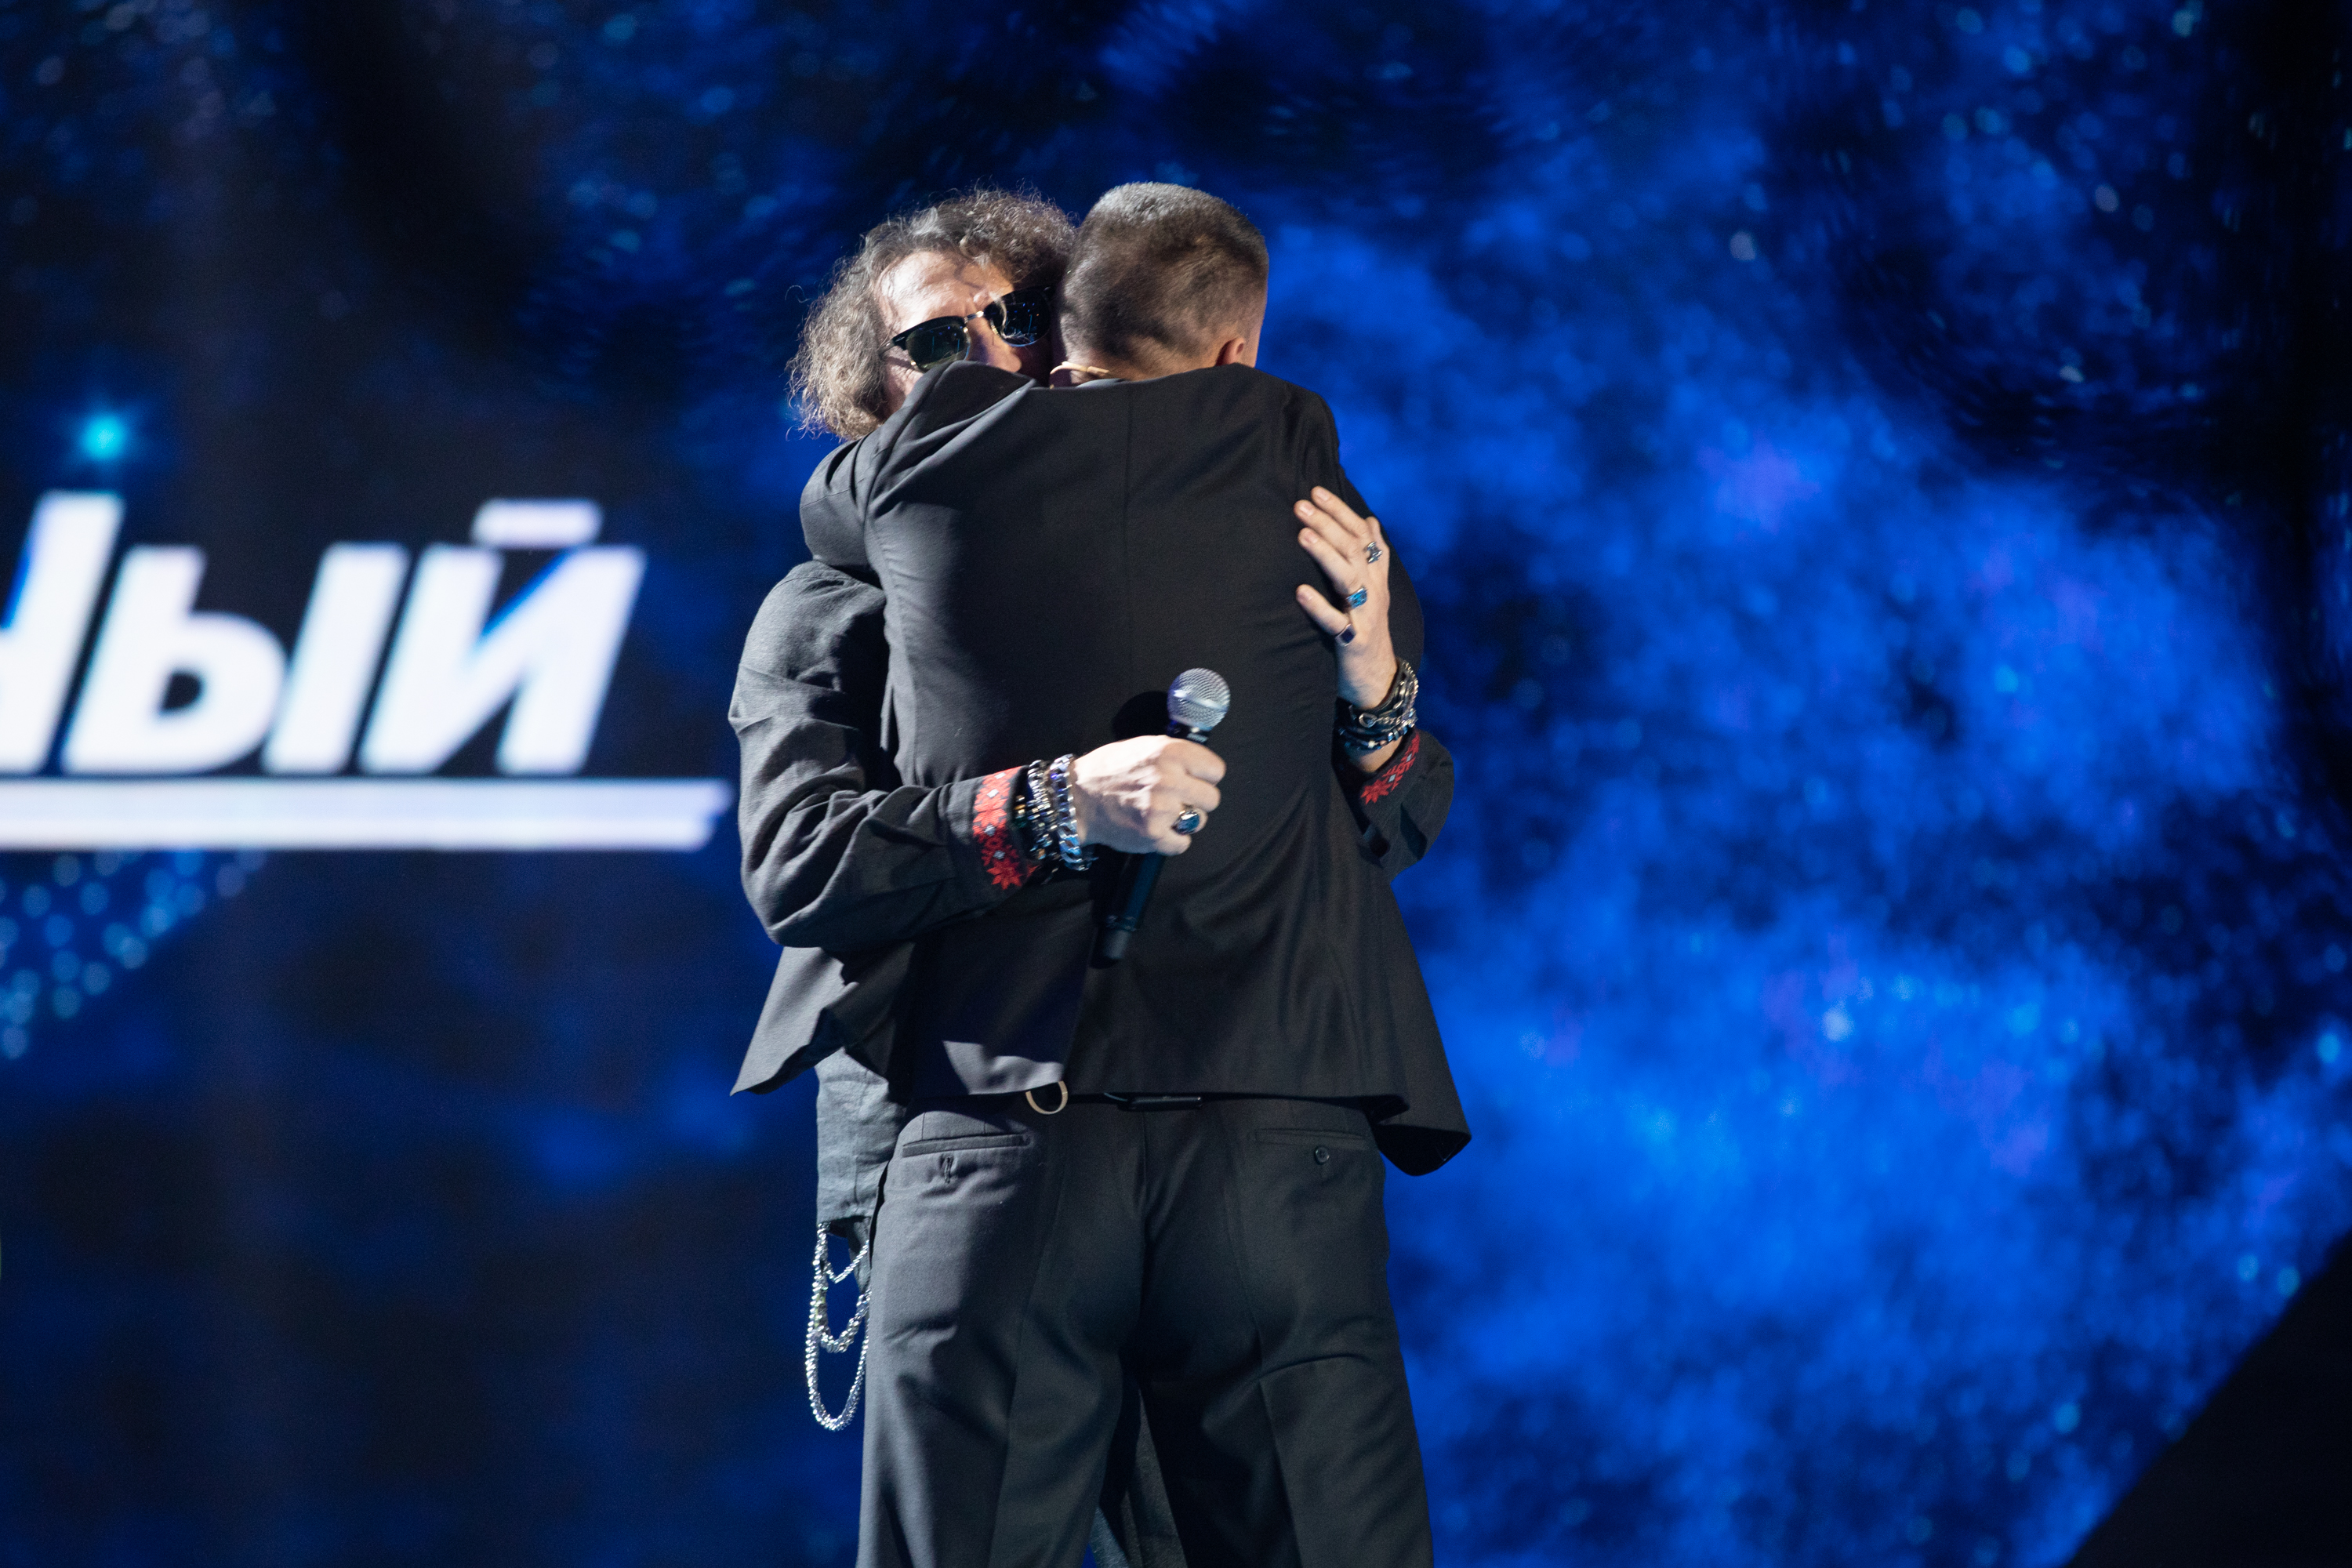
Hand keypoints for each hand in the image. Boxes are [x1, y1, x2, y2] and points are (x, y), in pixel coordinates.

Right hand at [1069, 736, 1225, 854]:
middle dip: (1197, 800)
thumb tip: (1202, 768)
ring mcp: (1161, 809)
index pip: (1216, 770)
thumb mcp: (1144, 746)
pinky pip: (1182, 844)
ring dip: (1184, 821)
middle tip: (1177, 799)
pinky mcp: (1152, 834)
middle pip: (1212, 799)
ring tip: (1162, 813)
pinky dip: (1171, 840)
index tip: (1193, 780)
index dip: (1205, 777)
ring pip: (1199, 821)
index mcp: (1169, 752)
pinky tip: (1156, 829)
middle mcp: (1168, 779)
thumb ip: (1175, 755)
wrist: (1078, 798)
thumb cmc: (1109, 770)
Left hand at [1293, 486, 1398, 710]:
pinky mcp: (1355, 641)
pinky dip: (1319, 606)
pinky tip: (1300, 592)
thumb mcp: (1373, 589)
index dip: (1341, 511)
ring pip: (1348, 578)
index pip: (1363, 534)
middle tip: (1301, 505)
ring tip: (1302, 535)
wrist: (1378, 677)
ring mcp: (1365, 615)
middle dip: (1328, 524)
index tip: (1316, 490)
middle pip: (1353, 549)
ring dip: (1325, 555)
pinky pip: (1336, 622)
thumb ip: (1372, 556)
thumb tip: (1370, 520)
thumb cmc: (1366, 628)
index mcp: (1375, 576)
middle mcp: (1374, 590)